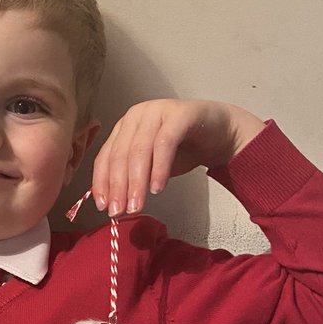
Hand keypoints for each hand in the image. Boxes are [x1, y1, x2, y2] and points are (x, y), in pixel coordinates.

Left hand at [91, 99, 264, 215]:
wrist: (220, 132)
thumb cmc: (183, 149)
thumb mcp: (151, 167)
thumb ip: (133, 179)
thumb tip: (115, 204)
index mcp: (124, 127)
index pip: (106, 157)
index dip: (102, 183)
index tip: (103, 206)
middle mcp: (136, 116)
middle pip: (121, 155)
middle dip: (118, 187)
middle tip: (119, 211)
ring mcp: (157, 111)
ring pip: (140, 150)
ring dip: (137, 182)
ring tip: (136, 205)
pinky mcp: (180, 114)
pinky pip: (165, 143)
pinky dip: (159, 168)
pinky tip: (158, 188)